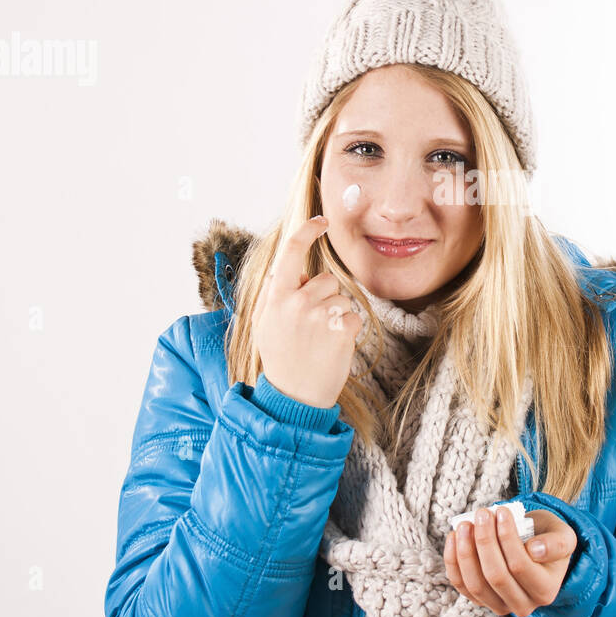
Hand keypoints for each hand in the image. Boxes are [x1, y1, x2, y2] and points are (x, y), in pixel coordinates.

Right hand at [253, 215, 361, 408]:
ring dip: (335, 314)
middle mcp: (297, 302)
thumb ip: (272, 293)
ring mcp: (320, 316)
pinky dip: (347, 330)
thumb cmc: (280, 357)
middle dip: (322, 297)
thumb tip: (285, 270)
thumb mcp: (263, 323)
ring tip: (319, 338)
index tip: (322, 220)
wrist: (294, 396)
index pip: (291, 251)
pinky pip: (353, 315)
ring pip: (341, 297)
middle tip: (309, 327)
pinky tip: (332, 346)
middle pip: (324, 280)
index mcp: (276, 296)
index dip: (307, 230)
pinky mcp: (342, 330)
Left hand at [443, 508, 578, 616]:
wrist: (536, 549)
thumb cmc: (548, 539)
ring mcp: (500, 606)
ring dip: (465, 551)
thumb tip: (535, 550)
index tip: (501, 511)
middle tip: (482, 514)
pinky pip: (461, 585)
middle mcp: (523, 605)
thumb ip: (556, 544)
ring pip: (475, 584)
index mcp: (545, 590)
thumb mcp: (562, 536)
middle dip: (485, 541)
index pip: (520, 566)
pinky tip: (454, 537)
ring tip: (465, 524)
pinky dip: (453, 561)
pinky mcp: (480, 600)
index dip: (507, 538)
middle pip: (496, 576)